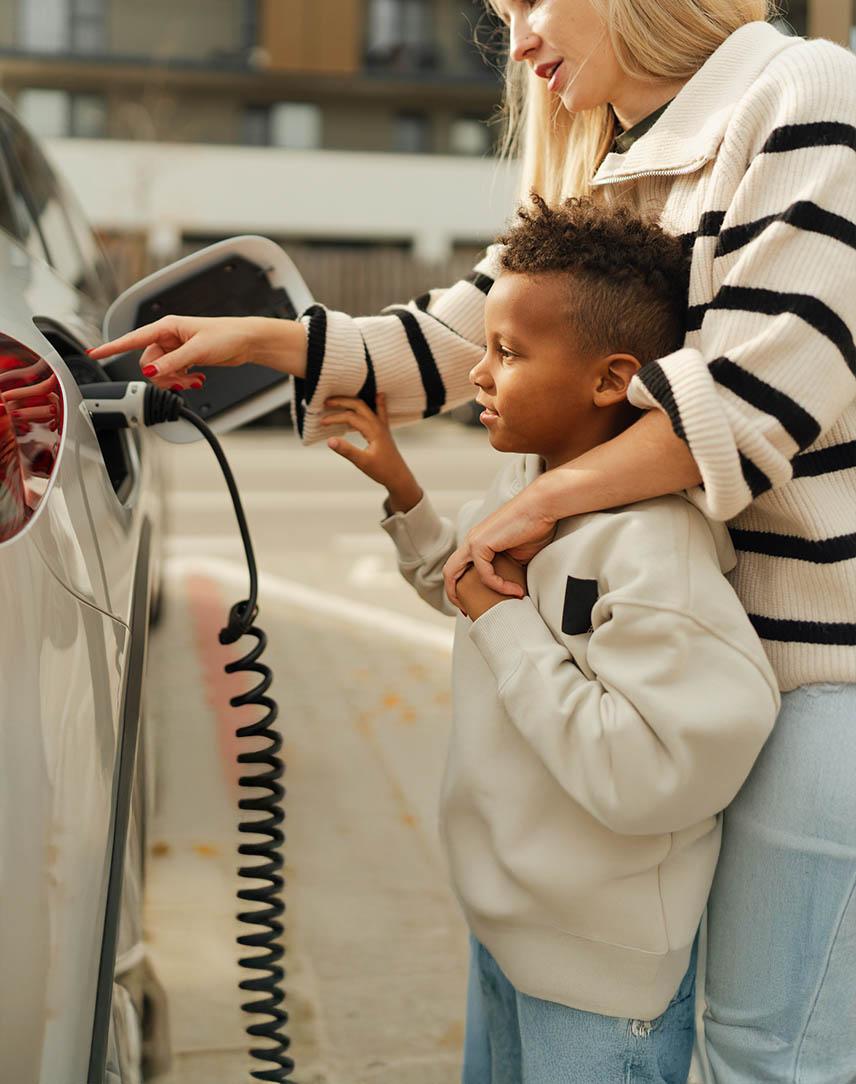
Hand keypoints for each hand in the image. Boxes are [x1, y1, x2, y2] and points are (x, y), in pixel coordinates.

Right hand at [87, 315, 307, 389]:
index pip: (133, 338)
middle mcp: (168, 337)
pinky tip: (198, 379)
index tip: (94, 354)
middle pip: (148, 363)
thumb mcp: (198, 350)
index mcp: (166, 327)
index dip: (112, 347)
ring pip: (162, 372)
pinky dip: (184, 380)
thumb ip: (173, 362)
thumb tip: (152, 372)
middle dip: (163, 376)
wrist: (247, 341)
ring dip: (176, 380)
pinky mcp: (185, 359)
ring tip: (195, 380)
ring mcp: (176, 349)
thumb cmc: (226, 336)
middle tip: (182, 379)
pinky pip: (174, 375)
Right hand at [323, 394, 421, 511]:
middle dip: (342, 401)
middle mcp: (378, 424)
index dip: (334, 418)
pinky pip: (380, 411)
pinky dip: (377, 402)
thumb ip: (346, 450)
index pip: (350, 417)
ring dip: (353, 401)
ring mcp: (382, 426)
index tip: (321, 422)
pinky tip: (378, 395)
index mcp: (373, 430)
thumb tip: (329, 440)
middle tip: (326, 402)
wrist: (399, 477)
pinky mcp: (383, 430)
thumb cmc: (383, 471)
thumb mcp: (362, 462)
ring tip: (339, 400)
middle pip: (359, 405)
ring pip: (367, 406)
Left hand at [444, 479, 557, 607]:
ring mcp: (474, 540)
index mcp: (478, 542)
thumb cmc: (535, 528)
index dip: (461, 588)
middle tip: (466, 612)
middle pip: (449, 571)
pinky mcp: (481, 542)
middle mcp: (472, 540)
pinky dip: (498, 585)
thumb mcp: (518, 556)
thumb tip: (511, 591)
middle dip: (453, 594)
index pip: (460, 569)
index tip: (472, 606)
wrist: (542, 507)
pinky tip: (515, 591)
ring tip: (488, 608)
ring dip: (468, 594)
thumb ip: (507, 570)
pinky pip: (483, 572)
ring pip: (455, 572)